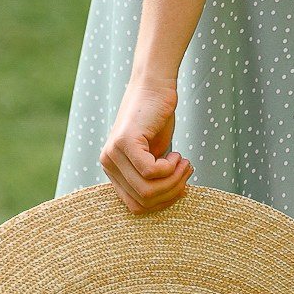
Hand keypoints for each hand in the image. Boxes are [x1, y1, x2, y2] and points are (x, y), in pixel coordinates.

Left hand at [100, 74, 191, 216]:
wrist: (154, 86)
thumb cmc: (157, 119)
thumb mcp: (155, 155)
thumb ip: (155, 179)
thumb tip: (169, 199)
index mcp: (114, 171)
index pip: (136, 206)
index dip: (163, 202)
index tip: (181, 186)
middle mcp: (108, 164)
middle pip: (143, 201)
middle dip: (171, 191)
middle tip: (186, 171)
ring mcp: (113, 154)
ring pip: (147, 190)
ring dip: (173, 180)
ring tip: (183, 162)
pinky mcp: (124, 143)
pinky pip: (150, 172)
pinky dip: (170, 168)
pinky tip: (176, 153)